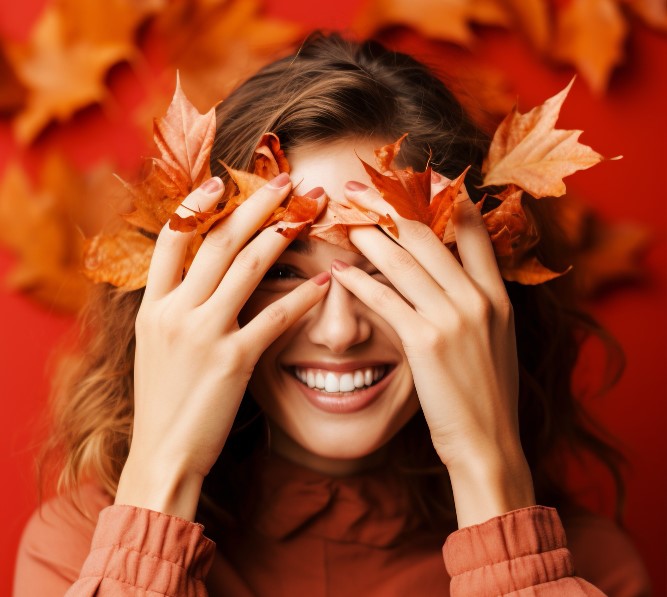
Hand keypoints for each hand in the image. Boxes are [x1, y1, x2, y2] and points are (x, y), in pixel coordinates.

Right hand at [115, 174, 329, 519]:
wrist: (163, 455)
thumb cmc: (164, 402)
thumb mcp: (155, 347)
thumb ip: (173, 308)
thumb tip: (198, 277)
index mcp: (152, 306)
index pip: (172, 239)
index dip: (196, 205)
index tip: (223, 180)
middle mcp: (174, 312)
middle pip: (218, 241)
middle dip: (254, 204)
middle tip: (285, 179)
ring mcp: (203, 334)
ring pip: (247, 266)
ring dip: (282, 232)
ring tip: (309, 211)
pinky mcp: (233, 361)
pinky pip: (275, 317)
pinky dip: (303, 295)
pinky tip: (326, 279)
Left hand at [331, 178, 534, 526]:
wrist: (488, 444)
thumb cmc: (486, 395)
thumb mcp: (495, 340)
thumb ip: (477, 301)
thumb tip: (452, 274)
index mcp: (498, 295)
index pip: (472, 228)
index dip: (443, 196)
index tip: (415, 175)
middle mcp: (478, 299)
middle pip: (430, 235)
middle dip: (391, 206)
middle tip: (360, 188)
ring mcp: (454, 319)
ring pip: (403, 262)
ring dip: (368, 237)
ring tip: (341, 220)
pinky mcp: (426, 343)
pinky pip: (385, 300)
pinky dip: (358, 283)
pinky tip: (338, 271)